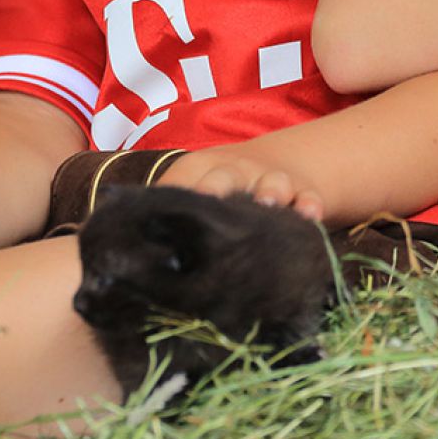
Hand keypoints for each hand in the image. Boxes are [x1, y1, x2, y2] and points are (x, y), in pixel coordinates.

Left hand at [160, 146, 325, 221]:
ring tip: (269, 205)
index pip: (186, 178)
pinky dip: (309, 204)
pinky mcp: (300, 192)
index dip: (184, 192)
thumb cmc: (211, 199)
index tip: (182, 207)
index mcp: (198, 172)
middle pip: (229, 174)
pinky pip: (307, 196)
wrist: (259, 174)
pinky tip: (310, 217)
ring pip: (273, 181)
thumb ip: (163, 228)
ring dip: (271, 191)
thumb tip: (127, 266)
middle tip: (217, 199)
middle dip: (224, 185)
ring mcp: (269, 180)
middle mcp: (235, 171)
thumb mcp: (185, 202)